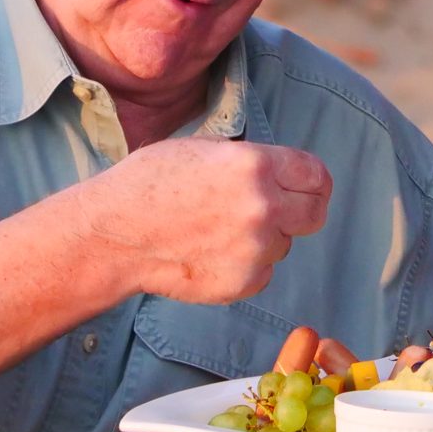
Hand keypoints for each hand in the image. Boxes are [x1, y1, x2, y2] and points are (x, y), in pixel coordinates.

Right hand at [73, 139, 330, 303]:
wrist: (114, 234)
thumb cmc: (150, 183)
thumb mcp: (205, 148)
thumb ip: (251, 159)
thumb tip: (280, 171)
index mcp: (257, 166)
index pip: (317, 175)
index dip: (313, 181)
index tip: (307, 187)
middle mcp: (263, 208)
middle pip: (315, 214)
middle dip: (302, 210)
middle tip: (279, 211)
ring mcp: (255, 249)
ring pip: (285, 244)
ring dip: (266, 238)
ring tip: (220, 230)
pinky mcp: (242, 283)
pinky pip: (263, 272)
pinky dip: (247, 265)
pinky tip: (211, 252)